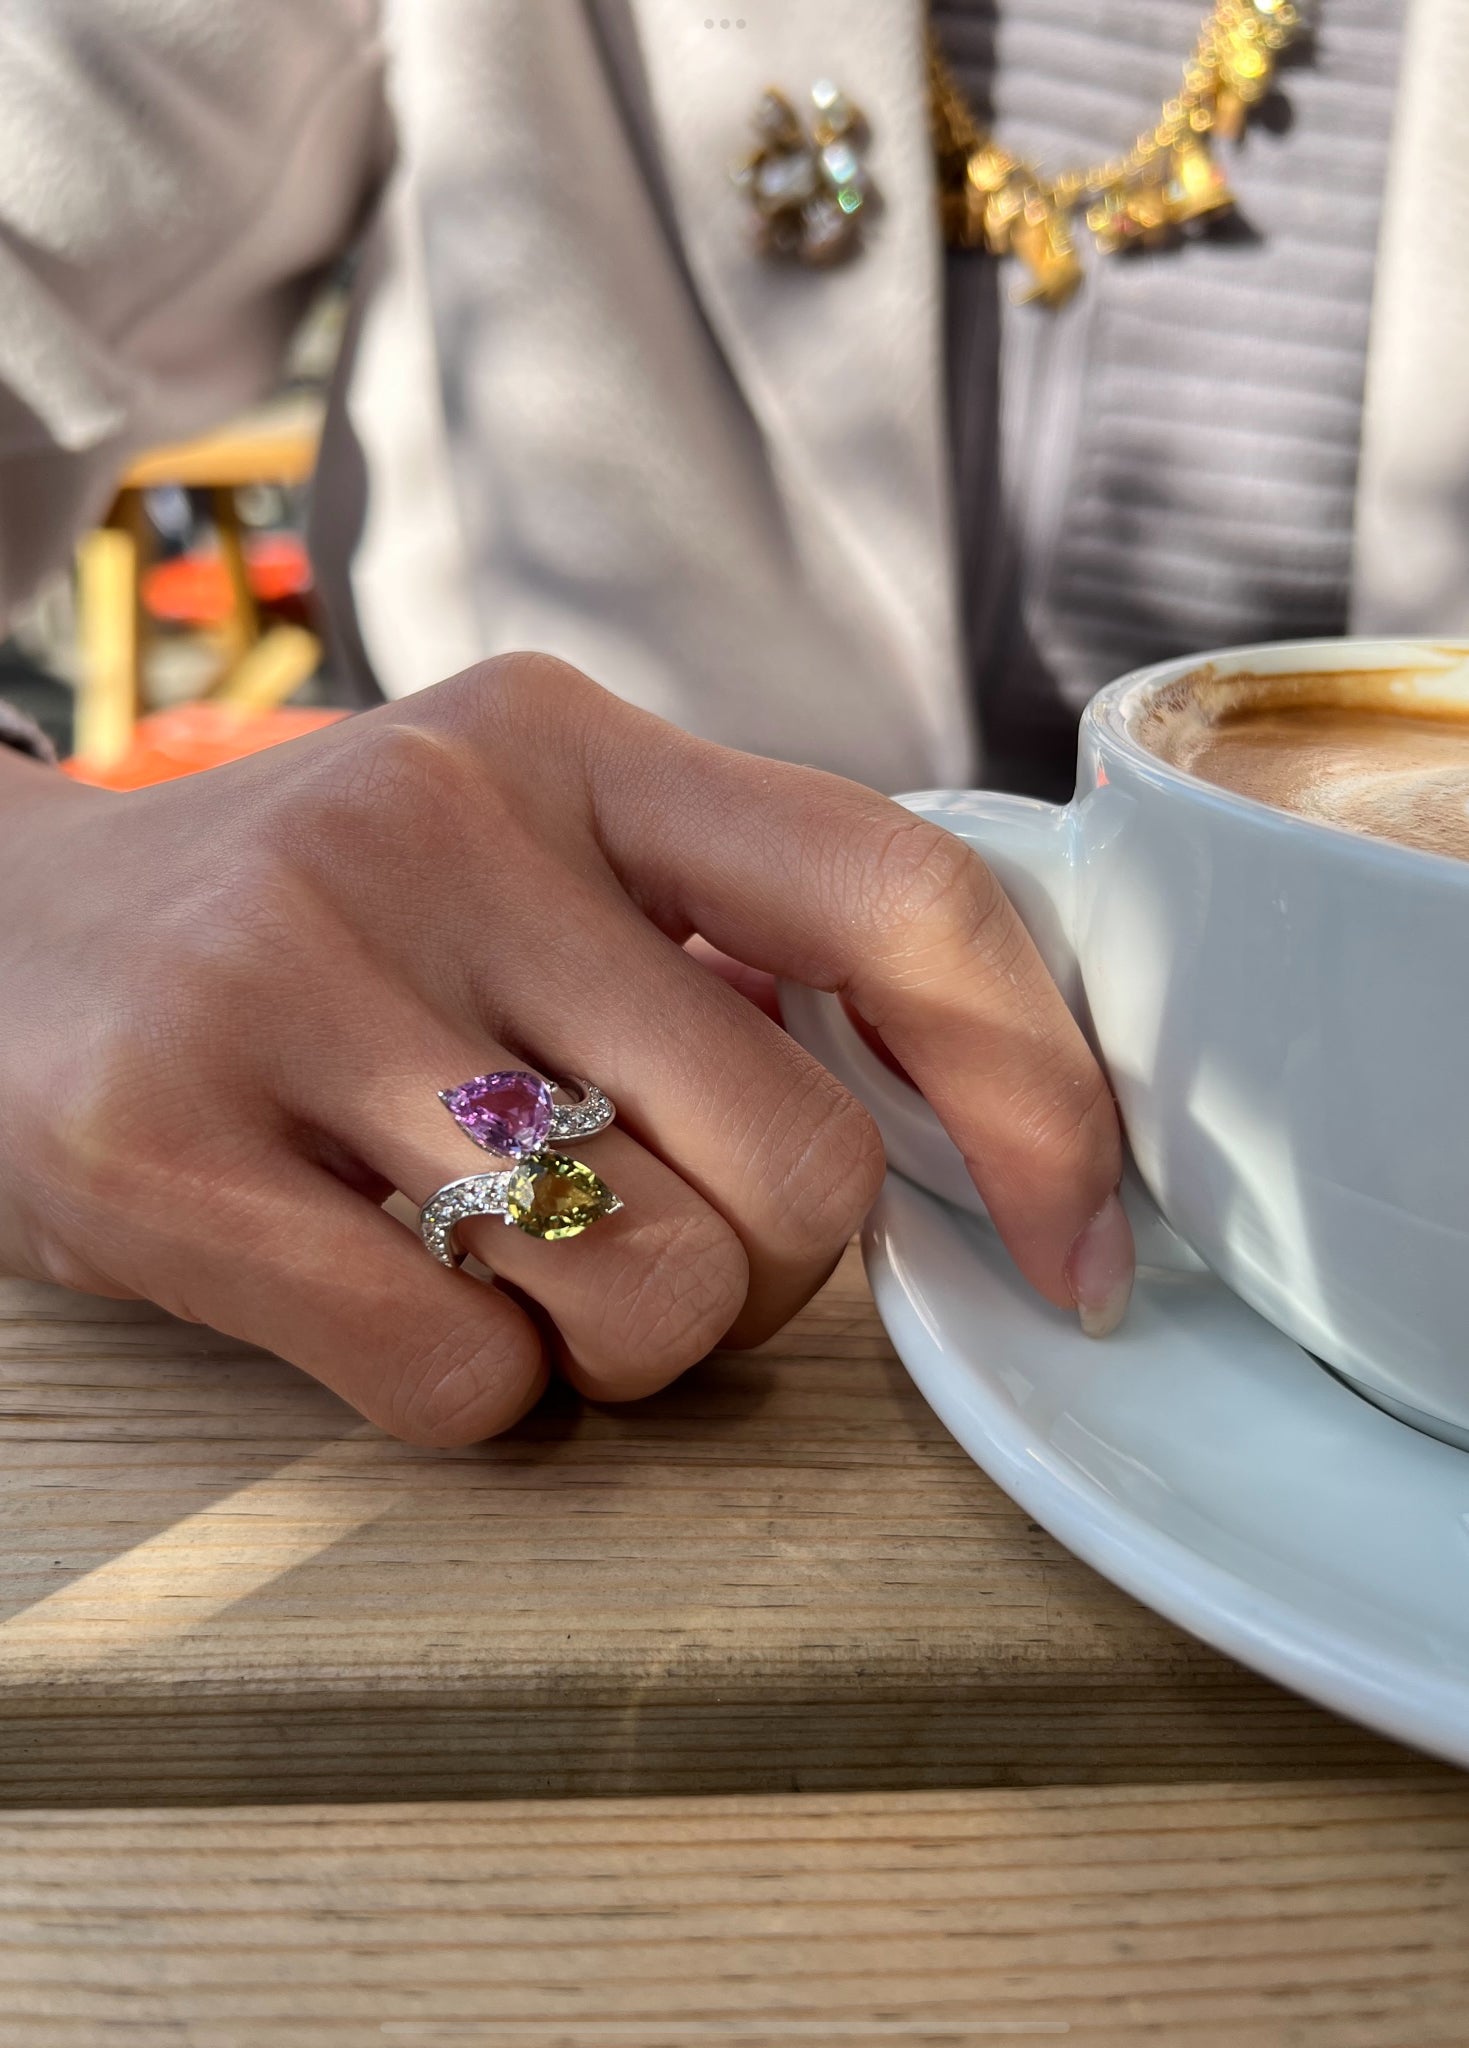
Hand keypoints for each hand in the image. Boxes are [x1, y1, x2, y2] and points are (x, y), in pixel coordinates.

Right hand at [0, 659, 1131, 1441]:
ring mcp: (283, 978)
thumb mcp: (512, 847)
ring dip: (612, 1347)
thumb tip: (961, 1097)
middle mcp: (436, 826)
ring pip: (642, 1291)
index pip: (899, 897)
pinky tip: (379, 1299)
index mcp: (566, 745)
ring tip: (497, 1262)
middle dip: (768, 1274)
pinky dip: (469, 1396)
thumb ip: (717, 932)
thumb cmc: (307, 928)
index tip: (1075, 1242)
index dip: (1038, 1090)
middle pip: (795, 1165)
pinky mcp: (153, 1145)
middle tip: (657, 1247)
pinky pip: (457, 1381)